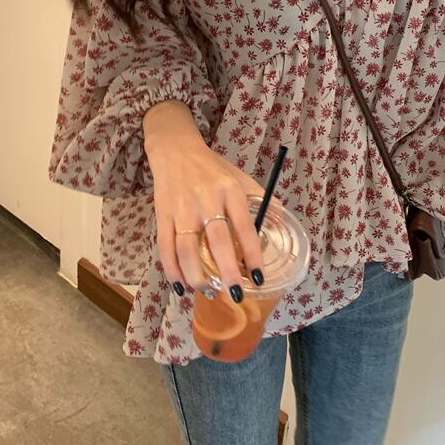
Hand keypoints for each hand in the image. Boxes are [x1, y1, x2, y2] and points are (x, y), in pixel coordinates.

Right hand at [149, 138, 277, 302]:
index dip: (252, 253)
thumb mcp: (239, 177)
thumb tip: (281, 219)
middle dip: (227, 272)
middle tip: (235, 295)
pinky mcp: (162, 214)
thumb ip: (259, 198)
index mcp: (230, 191)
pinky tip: (180, 285)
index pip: (244, 226)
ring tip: (208, 292)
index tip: (259, 277)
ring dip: (197, 276)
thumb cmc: (212, 168)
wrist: (175, 149)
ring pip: (187, 249)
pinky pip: (165, 247)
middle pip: (217, 241)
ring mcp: (182, 209)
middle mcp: (206, 200)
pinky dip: (172, 270)